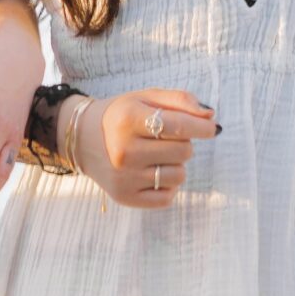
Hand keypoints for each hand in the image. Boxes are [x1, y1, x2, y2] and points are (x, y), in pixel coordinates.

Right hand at [73, 88, 218, 208]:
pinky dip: (167, 186)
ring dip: (175, 165)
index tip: (212, 128)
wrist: (82, 139)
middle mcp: (124, 150)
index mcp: (128, 119)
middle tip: (164, 139)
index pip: (180, 127)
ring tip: (156, 156)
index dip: (203, 128)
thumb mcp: (146, 97)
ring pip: (179, 176)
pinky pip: (167, 197)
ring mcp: (124, 177)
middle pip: (184, 152)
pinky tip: (151, 173)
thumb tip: (211, 117)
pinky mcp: (125, 197)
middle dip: (182, 143)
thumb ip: (180, 100)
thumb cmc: (122, 115)